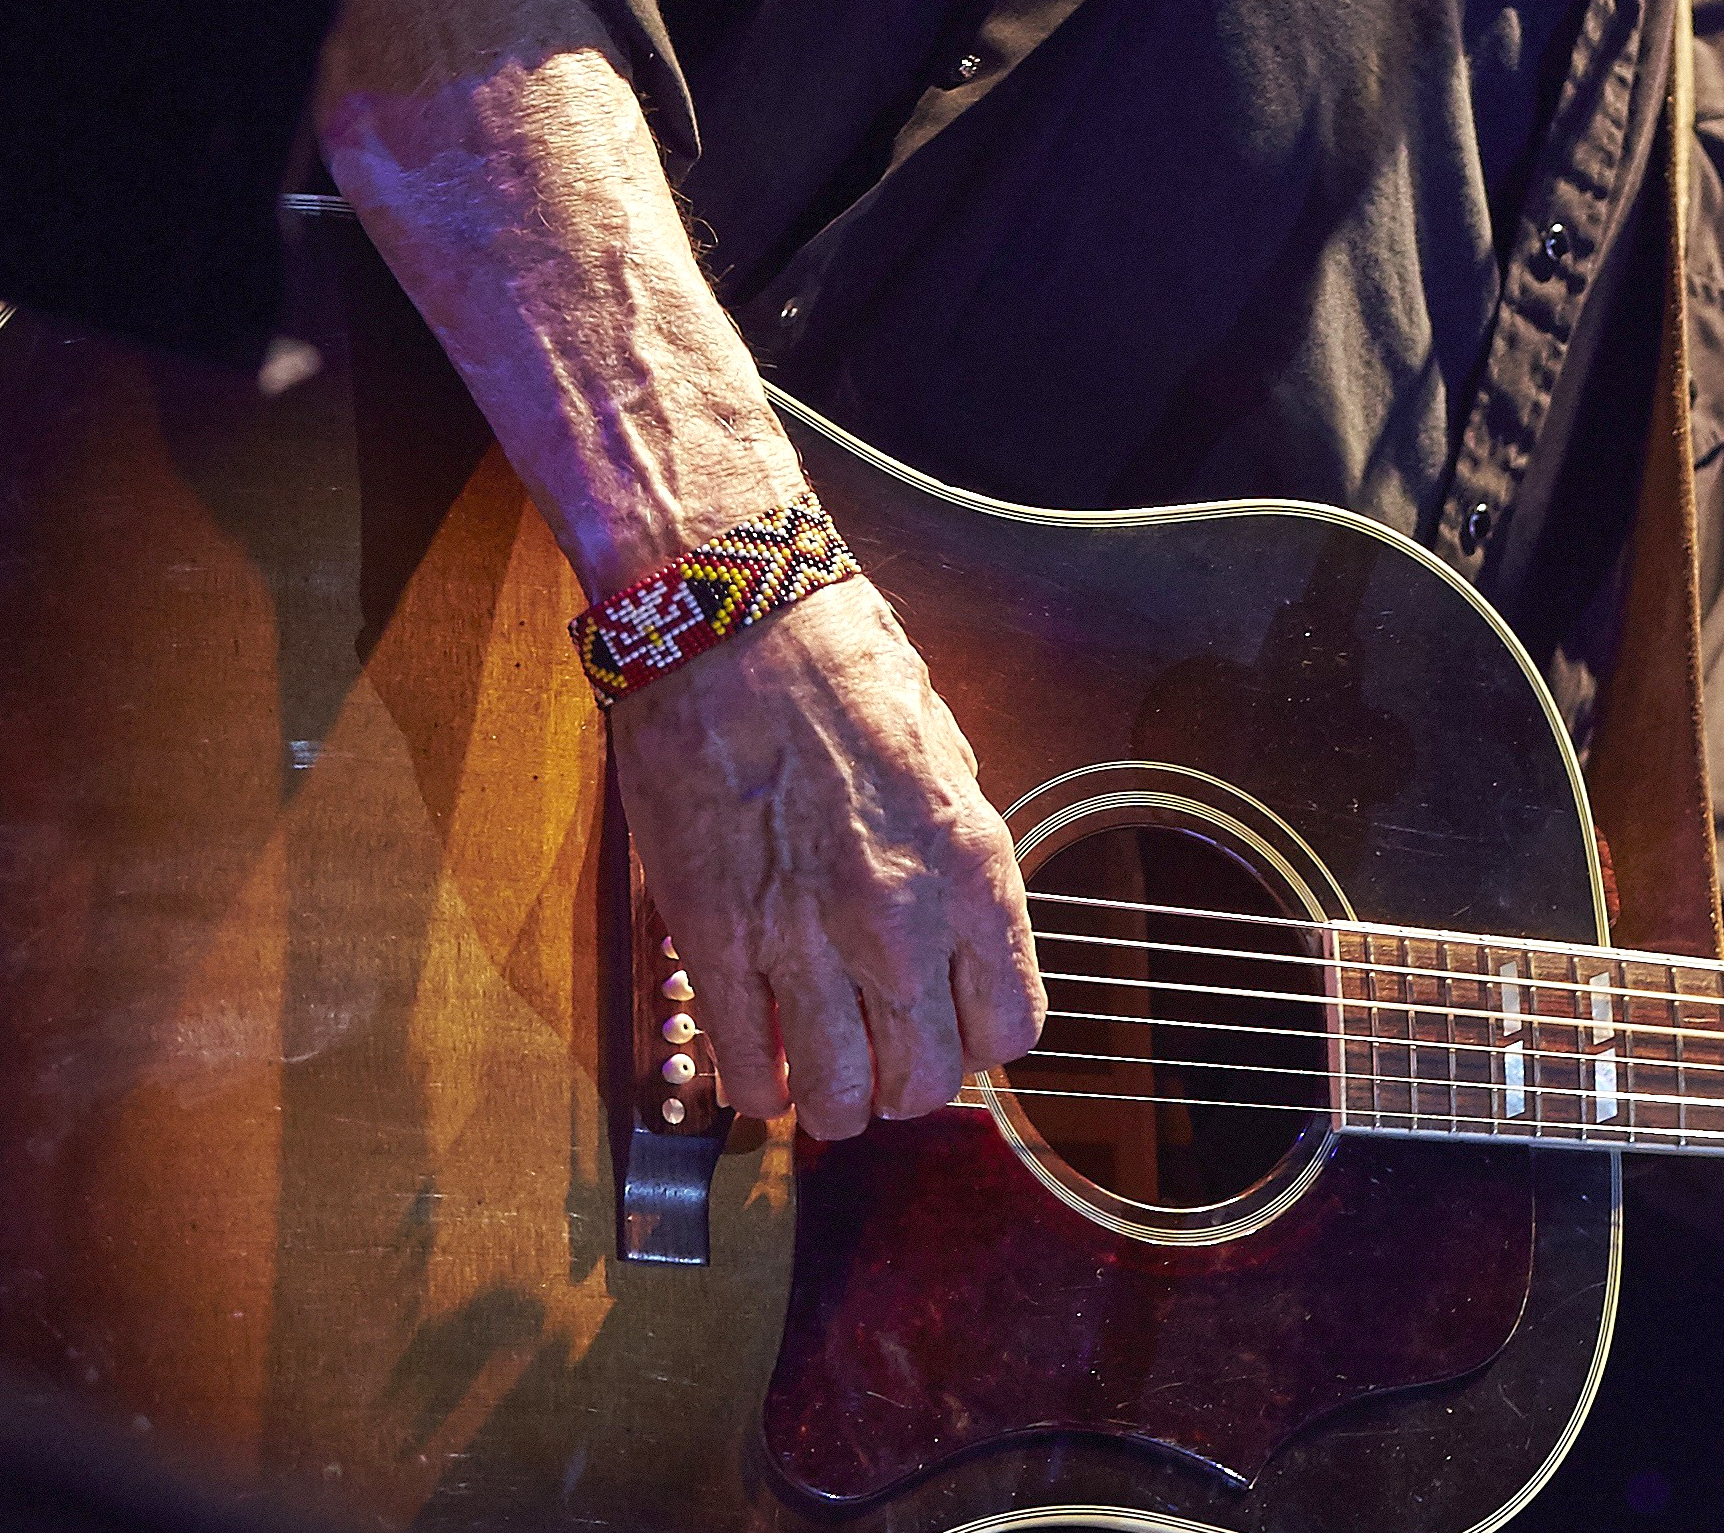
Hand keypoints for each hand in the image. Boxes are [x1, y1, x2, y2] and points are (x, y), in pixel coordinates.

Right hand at [604, 577, 1046, 1140]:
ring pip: (838, 1102)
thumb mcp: (947, 759)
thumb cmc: (843, 670)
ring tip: (819, 1066)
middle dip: (905, 1080)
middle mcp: (899, 919)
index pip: (1009, 1028)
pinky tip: (760, 1058)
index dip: (977, 1037)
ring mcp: (803, 938)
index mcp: (972, 867)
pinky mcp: (714, 941)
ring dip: (832, 1100)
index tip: (949, 1022)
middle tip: (880, 1049)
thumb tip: (957, 937)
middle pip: (925, 1083)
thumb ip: (956, 860)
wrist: (730, 621)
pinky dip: (757, 1086)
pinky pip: (747, 1072)